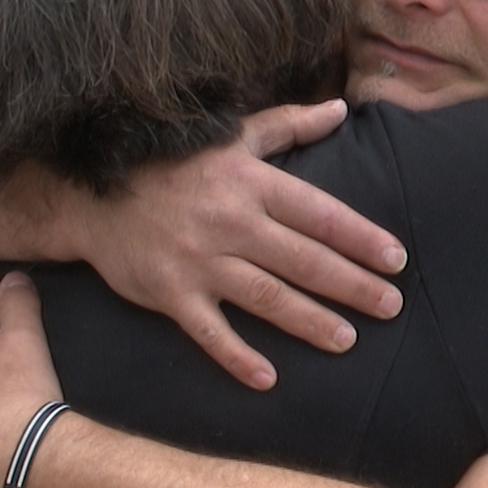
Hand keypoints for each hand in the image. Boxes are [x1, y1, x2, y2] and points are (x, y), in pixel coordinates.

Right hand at [61, 100, 407, 390]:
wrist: (92, 193)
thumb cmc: (173, 163)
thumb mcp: (232, 137)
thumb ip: (290, 126)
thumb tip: (342, 109)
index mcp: (250, 183)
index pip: (318, 214)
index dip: (360, 237)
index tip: (396, 259)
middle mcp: (230, 222)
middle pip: (303, 259)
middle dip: (351, 285)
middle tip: (390, 307)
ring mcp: (199, 260)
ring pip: (266, 296)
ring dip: (309, 321)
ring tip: (347, 340)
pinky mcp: (169, 293)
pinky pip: (209, 330)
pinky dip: (236, 355)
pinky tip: (268, 378)